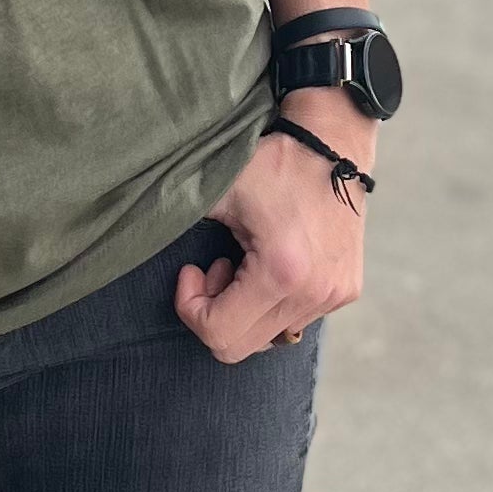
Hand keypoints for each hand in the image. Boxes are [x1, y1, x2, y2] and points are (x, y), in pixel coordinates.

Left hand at [174, 119, 368, 363]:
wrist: (334, 144)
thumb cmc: (275, 163)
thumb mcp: (219, 191)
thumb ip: (181, 224)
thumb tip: (147, 241)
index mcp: (281, 273)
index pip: (219, 334)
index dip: (191, 308)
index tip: (191, 271)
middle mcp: (314, 294)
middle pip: (241, 347)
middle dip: (215, 312)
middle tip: (215, 267)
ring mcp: (334, 296)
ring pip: (268, 338)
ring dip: (245, 308)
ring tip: (244, 263)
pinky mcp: (345, 291)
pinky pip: (294, 320)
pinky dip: (272, 302)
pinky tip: (272, 263)